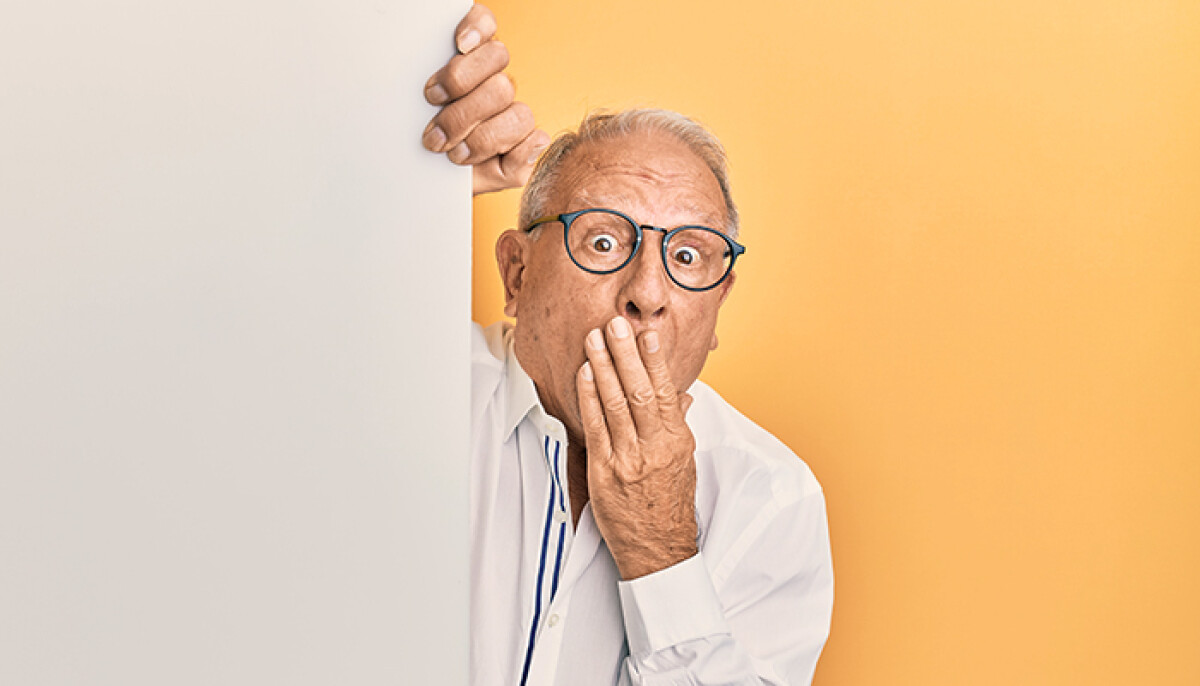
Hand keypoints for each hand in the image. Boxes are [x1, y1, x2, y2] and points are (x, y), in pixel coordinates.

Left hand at [422, 4, 548, 194]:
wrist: (426, 185)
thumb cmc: (418, 149)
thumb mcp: (406, 123)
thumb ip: (413, 102)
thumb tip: (427, 85)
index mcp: (467, 62)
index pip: (485, 25)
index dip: (478, 29)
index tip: (459, 45)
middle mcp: (493, 82)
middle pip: (499, 72)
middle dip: (463, 105)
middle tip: (435, 130)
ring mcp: (512, 115)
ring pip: (516, 111)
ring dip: (482, 136)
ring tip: (453, 152)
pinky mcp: (525, 148)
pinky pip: (535, 142)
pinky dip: (518, 152)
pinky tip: (497, 158)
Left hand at [576, 316, 698, 579]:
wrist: (658, 550)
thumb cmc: (671, 506)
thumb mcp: (685, 463)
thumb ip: (680, 425)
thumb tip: (683, 396)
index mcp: (678, 442)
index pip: (667, 392)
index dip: (655, 361)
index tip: (647, 335)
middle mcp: (655, 448)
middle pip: (639, 391)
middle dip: (625, 354)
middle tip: (615, 325)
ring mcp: (628, 459)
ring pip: (615, 404)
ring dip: (603, 368)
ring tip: (594, 339)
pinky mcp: (605, 472)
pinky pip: (596, 427)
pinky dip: (589, 397)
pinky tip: (584, 374)